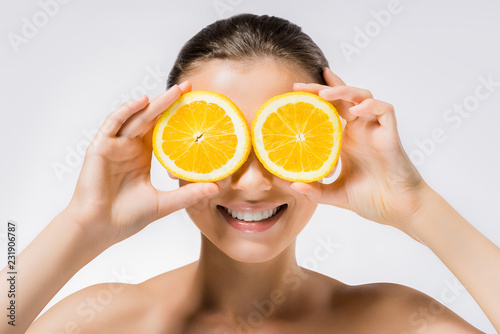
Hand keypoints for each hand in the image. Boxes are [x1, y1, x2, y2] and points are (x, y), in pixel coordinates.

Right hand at [66, 81, 218, 245]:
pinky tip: (144, 102)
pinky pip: (114, 123)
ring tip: (175, 91)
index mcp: (143, 157)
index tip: (198, 108)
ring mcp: (115, 145)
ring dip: (155, 103)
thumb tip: (216, 188)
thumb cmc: (127, 217)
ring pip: (137, 117)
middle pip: (153, 119)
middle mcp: (130, 148)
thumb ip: (188, 194)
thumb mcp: (164, 203)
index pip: (164, 131)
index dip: (178, 119)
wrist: (100, 228)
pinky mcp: (101, 146)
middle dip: (170, 103)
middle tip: (190, 88)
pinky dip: (127, 110)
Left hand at [290, 68, 427, 235]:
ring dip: (344, 91)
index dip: (316, 96)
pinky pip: (385, 110)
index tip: (295, 90)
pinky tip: (356, 110)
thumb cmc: (370, 199)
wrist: (397, 209)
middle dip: (321, 88)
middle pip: (341, 98)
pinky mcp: (390, 134)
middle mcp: (359, 130)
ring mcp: (375, 130)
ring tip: (324, 94)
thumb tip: (293, 185)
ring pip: (363, 96)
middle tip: (300, 87)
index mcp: (345, 140)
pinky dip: (371, 105)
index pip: (330, 109)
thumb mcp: (335, 194)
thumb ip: (315, 191)